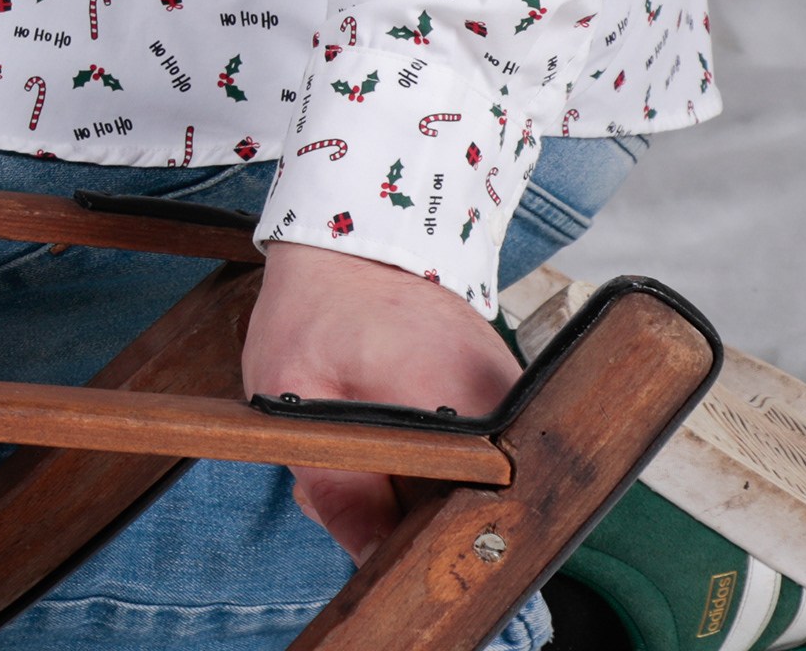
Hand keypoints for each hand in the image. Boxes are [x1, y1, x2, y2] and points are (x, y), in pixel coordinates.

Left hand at [243, 238, 521, 559]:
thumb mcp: (291, 393)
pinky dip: (434, 461)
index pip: (472, 512)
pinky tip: (390, 437)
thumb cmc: (314, 307)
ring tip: (367, 454)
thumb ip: (335, 487)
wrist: (351, 243)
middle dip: (413, 517)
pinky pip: (480, 455)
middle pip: (477, 505)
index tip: (385, 538)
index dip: (426, 541)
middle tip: (354, 486)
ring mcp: (514, 397)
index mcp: (458, 399)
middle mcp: (506, 401)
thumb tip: (374, 562)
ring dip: (419, 488)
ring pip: (475, 483)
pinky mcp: (509, 396)